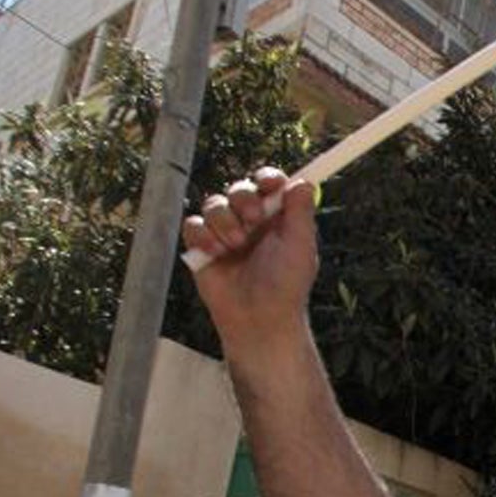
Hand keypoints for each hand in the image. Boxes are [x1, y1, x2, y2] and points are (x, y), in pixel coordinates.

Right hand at [181, 168, 318, 345]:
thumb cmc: (286, 286)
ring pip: (214, 203)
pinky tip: (215, 252)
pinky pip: (192, 224)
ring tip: (235, 246)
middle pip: (239, 188)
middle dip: (244, 199)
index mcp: (277, 218)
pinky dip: (202, 235)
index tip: (269, 185)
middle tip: (253, 221)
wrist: (259, 318)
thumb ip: (301, 212)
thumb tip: (303, 182)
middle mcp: (250, 221)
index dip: (267, 179)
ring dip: (224, 221)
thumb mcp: (301, 247)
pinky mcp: (202, 247)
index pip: (269, 184)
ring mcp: (225, 233)